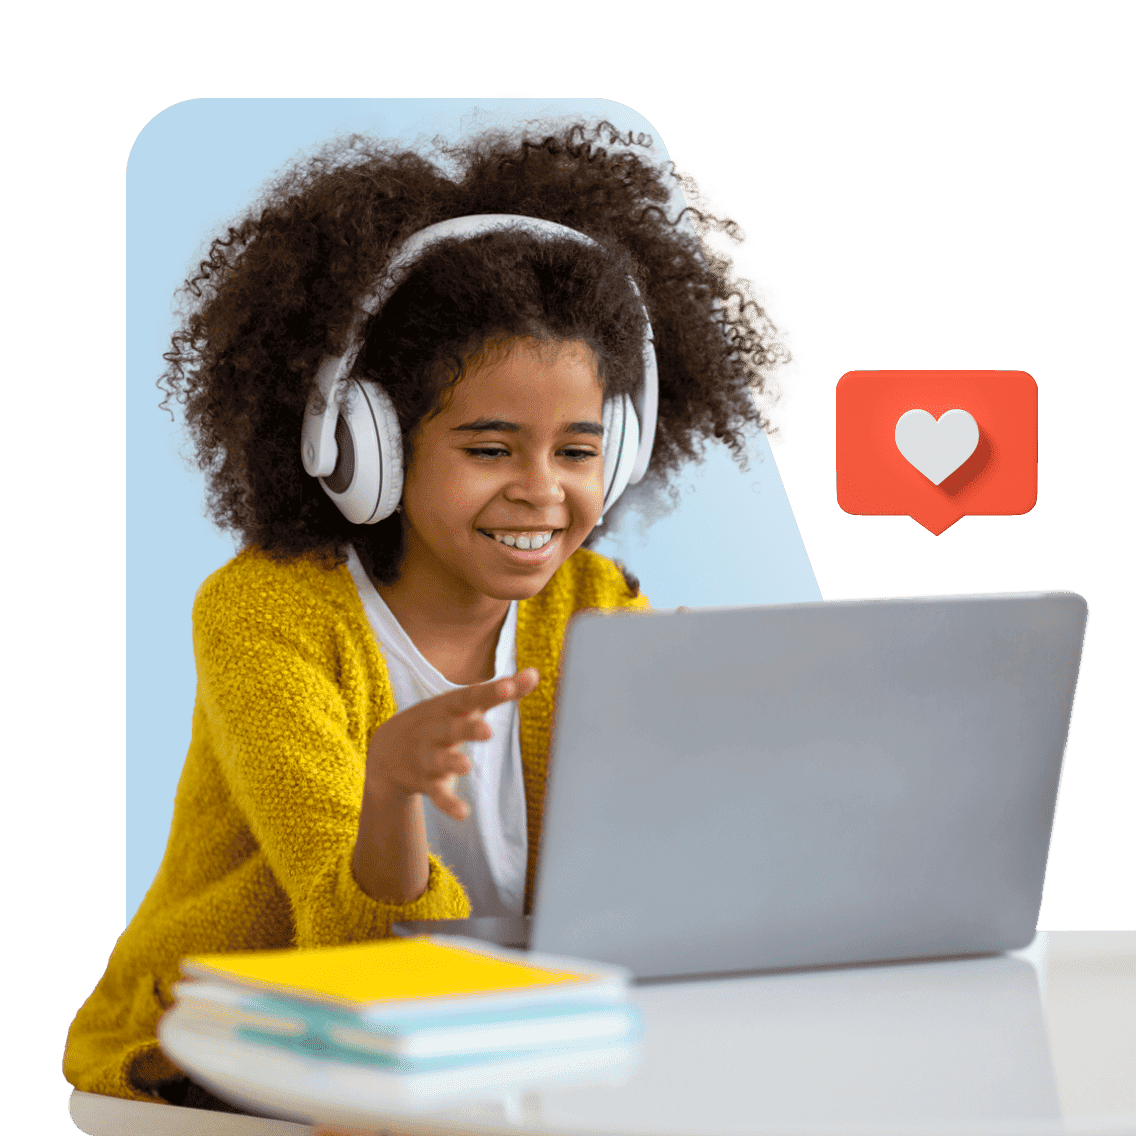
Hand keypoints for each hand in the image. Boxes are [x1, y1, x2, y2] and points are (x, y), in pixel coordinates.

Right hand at [365, 668, 539, 820]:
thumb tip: (535, 672)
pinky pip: (437, 794)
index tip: (510, 687)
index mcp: (448, 707)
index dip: (490, 692)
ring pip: (439, 760)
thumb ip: (501, 691)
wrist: (386, 750)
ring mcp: (428, 757)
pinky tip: (462, 813)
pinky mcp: (426, 783)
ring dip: (451, 762)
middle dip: (467, 728)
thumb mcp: (464, 703)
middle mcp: (436, 730)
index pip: (470, 697)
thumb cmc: (439, 720)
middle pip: (451, 728)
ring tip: (466, 765)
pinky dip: (448, 804)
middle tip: (487, 730)